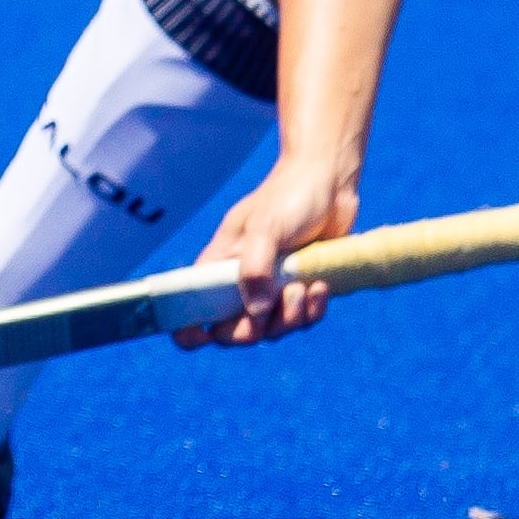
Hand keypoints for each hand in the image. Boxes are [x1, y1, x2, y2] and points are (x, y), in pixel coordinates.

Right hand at [181, 159, 353, 345]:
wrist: (329, 183)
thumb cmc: (289, 197)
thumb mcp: (266, 227)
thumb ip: (255, 268)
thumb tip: (256, 311)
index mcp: (217, 267)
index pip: (189, 309)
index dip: (189, 331)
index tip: (204, 335)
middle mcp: (240, 284)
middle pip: (233, 332)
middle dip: (254, 330)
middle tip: (276, 302)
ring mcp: (271, 290)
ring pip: (271, 330)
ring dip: (290, 317)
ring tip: (303, 286)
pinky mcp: (300, 291)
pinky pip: (301, 320)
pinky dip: (312, 311)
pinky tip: (319, 286)